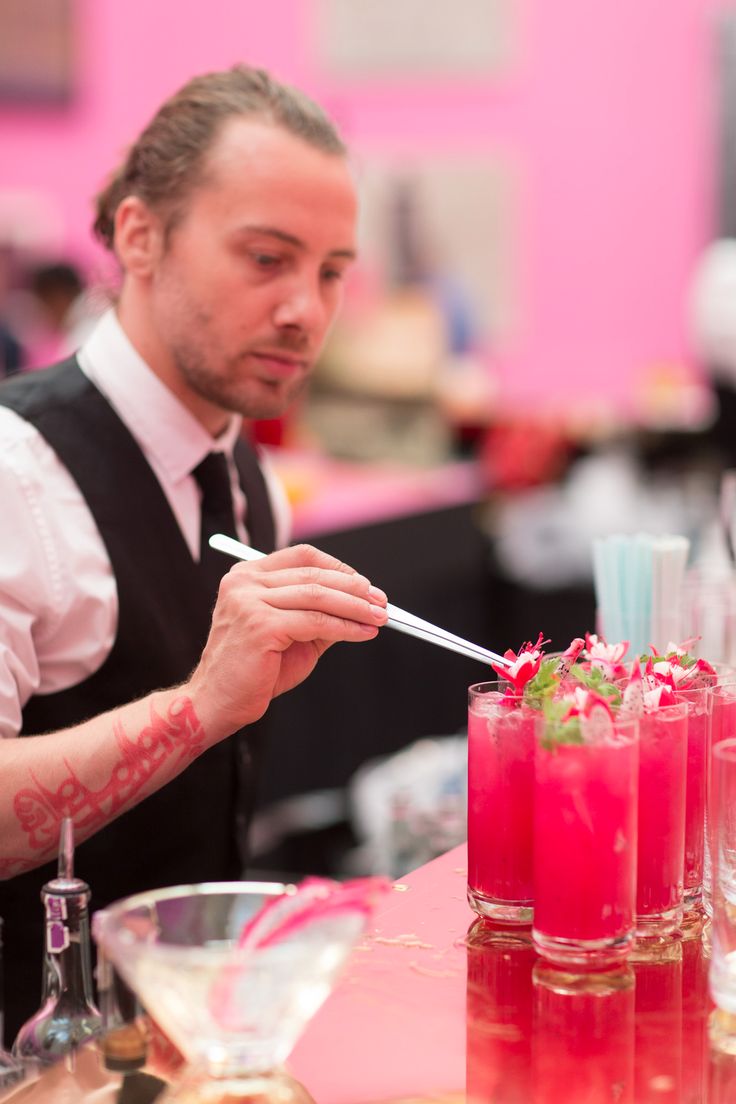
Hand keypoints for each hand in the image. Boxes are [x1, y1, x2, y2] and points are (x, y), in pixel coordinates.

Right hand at [188, 544, 387, 738]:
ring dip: (355, 607)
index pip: (302, 557)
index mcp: (247, 575)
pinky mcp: (260, 625)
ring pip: (318, 596)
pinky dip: (346, 627)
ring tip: (380, 617)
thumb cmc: (253, 670)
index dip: (338, 568)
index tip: (365, 585)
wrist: (218, 702)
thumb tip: (361, 604)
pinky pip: (316, 622)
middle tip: (382, 602)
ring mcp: (249, 601)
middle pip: (313, 574)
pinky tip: (363, 633)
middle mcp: (245, 582)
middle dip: (354, 588)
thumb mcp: (291, 633)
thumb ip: (319, 614)